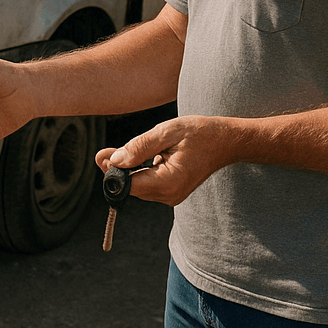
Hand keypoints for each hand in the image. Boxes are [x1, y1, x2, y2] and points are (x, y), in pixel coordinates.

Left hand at [95, 115, 233, 205]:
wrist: (225, 141)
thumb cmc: (198, 133)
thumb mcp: (166, 132)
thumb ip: (139, 147)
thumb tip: (115, 160)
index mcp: (169, 182)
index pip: (130, 185)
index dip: (113, 172)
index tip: (102, 156)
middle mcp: (170, 194)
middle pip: (132, 187)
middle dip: (117, 169)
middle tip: (103, 152)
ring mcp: (172, 195)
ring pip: (139, 186)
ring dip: (128, 169)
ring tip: (119, 150)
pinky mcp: (172, 191)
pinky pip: (148, 183)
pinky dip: (140, 170)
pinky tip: (139, 156)